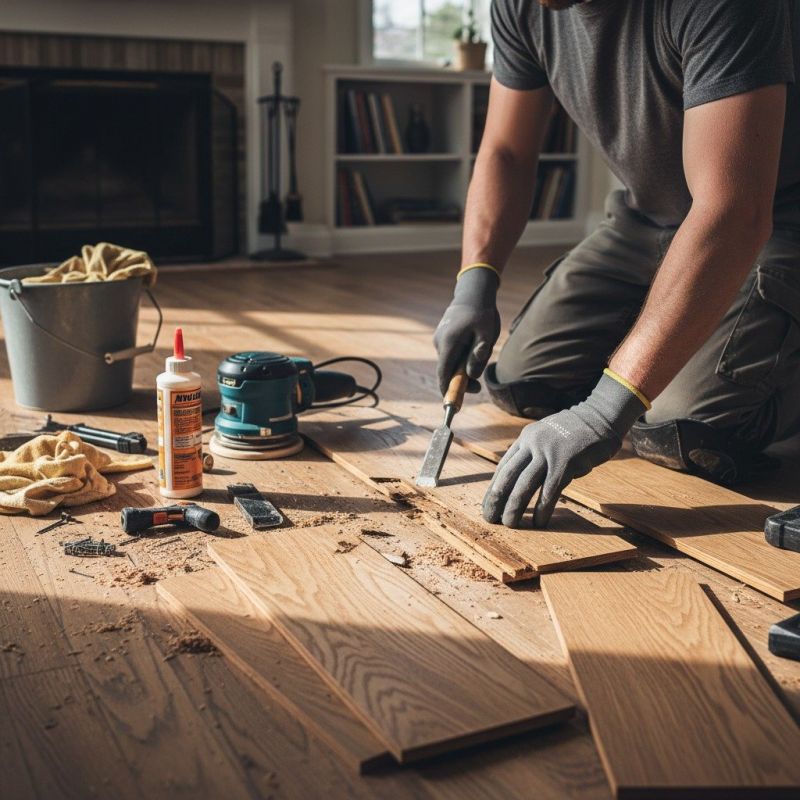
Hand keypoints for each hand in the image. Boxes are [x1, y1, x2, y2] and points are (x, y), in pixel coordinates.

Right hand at [433, 267, 500, 395]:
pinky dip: (460, 360)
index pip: (443, 374)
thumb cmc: (482, 313)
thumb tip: (471, 376)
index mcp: (449, 343)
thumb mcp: (486, 335)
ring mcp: (439, 340)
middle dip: (460, 382)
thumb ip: (479, 356)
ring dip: (462, 368)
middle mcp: (440, 343)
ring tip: (480, 355)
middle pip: (446, 371)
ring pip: (449, 363)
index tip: (452, 406)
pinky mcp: (442, 338)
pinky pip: (450, 355)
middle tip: (478, 388)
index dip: (447, 391)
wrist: (473, 293)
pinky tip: (473, 348)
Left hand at [482, 372, 646, 527]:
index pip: (503, 467)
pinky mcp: (566, 462)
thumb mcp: (546, 437)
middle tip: (491, 518)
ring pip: (524, 485)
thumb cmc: (575, 432)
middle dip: (496, 500)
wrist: (600, 416)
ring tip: (510, 524)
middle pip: (507, 476)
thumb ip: (533, 455)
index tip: (488, 505)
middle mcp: (532, 444)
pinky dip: (542, 508)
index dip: (493, 489)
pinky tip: (539, 522)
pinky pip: (550, 490)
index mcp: (525, 439)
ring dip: (515, 507)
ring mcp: (548, 452)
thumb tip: (520, 480)